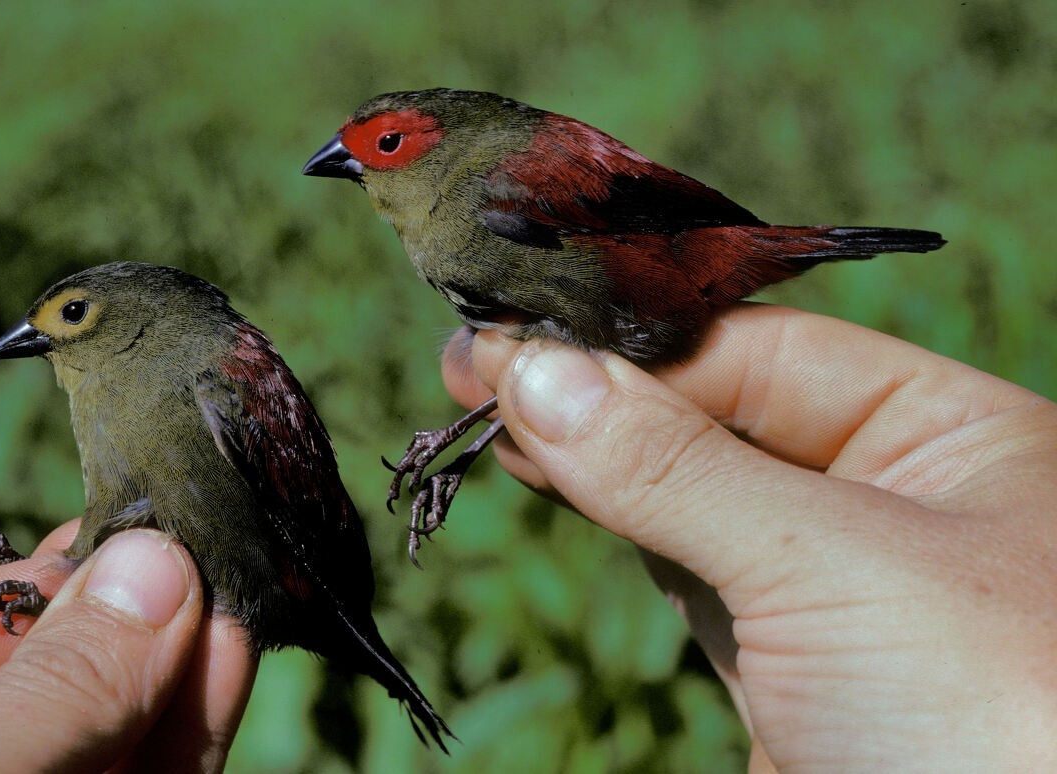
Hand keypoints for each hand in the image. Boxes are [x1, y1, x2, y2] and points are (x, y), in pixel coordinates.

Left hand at [0, 523, 256, 772]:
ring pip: (108, 730)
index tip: (135, 536)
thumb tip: (156, 565)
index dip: (40, 580)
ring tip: (240, 591)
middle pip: (41, 676)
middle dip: (129, 617)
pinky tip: (229, 660)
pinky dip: (189, 730)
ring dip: (181, 666)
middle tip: (208, 548)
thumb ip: (47, 689)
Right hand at [443, 303, 1056, 771]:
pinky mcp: (780, 663)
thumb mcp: (827, 562)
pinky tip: (552, 469)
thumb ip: (674, 466)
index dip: (640, 341)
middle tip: (479, 356)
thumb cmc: (988, 717)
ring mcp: (832, 585)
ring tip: (492, 407)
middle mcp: (896, 498)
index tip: (525, 329)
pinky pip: (685, 566)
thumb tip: (535, 372)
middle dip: (601, 388)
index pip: (768, 352)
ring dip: (592, 449)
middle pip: (720, 412)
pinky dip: (616, 519)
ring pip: (689, 490)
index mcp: (954, 439)